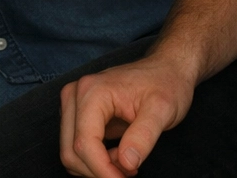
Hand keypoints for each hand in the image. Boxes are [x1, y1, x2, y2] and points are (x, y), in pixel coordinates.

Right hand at [59, 49, 196, 177]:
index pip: (85, 144)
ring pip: (70, 153)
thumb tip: (126, 163)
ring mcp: (74, 104)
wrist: (166, 69)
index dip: (103, 170)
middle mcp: (75, 95)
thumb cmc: (166, 84)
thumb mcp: (162, 110)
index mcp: (92, 91)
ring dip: (97, 166)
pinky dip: (96, 160)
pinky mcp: (78, 114)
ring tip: (127, 158)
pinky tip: (119, 154)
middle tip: (131, 170)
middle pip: (71, 151)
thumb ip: (143, 136)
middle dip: (100, 170)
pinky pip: (77, 148)